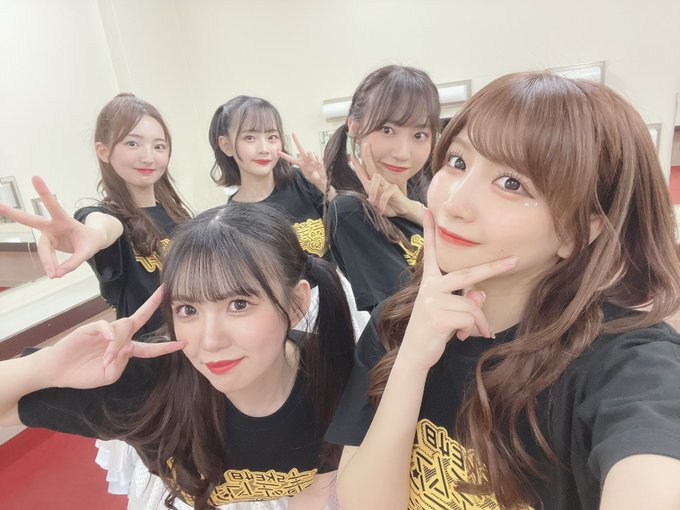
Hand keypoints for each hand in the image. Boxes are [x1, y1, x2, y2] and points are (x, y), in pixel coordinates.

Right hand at [0, 176, 110, 277]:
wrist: (93, 241)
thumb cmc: (91, 241)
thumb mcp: (88, 250)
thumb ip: (74, 262)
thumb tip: (57, 274)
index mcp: (64, 220)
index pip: (53, 205)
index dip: (44, 193)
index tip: (35, 177)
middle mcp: (52, 226)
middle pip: (31, 220)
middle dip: (13, 213)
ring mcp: (48, 235)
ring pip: (43, 250)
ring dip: (48, 262)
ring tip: (53, 275)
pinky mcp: (48, 245)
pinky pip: (47, 258)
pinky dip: (51, 266)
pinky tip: (55, 273)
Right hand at [44, 287, 183, 388]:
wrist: (58, 371)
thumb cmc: (84, 373)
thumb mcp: (108, 376)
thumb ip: (120, 365)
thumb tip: (128, 348)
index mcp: (126, 350)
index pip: (150, 347)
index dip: (166, 346)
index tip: (184, 343)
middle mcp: (119, 337)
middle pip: (139, 319)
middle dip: (152, 304)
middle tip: (164, 291)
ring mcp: (105, 331)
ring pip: (123, 326)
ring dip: (118, 342)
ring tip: (106, 358)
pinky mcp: (90, 329)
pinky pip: (105, 326)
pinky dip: (109, 333)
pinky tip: (108, 339)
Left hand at [278, 133, 327, 192]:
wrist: (321, 178)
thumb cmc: (314, 177)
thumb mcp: (308, 175)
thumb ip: (308, 168)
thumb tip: (311, 161)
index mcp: (300, 163)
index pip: (291, 159)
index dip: (285, 156)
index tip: (278, 152)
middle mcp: (305, 158)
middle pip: (300, 147)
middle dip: (296, 140)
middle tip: (293, 133)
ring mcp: (311, 157)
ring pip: (310, 153)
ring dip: (313, 159)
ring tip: (315, 166)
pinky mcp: (317, 156)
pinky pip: (317, 156)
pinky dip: (318, 161)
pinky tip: (319, 165)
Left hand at [350, 143, 422, 222]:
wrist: (403, 210)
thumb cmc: (389, 205)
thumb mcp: (377, 203)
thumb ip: (372, 199)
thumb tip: (368, 199)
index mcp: (374, 184)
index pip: (364, 172)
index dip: (357, 164)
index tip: (351, 155)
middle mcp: (380, 181)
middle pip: (372, 167)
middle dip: (367, 156)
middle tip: (365, 144)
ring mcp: (387, 184)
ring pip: (376, 178)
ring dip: (373, 190)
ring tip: (372, 202)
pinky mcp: (394, 189)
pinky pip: (385, 194)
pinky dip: (381, 202)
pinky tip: (380, 209)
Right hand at [396, 210, 517, 370]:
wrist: (414, 355)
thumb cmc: (433, 331)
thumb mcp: (450, 313)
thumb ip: (465, 300)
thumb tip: (480, 295)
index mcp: (429, 283)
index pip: (430, 254)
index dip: (429, 233)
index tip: (429, 211)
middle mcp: (429, 288)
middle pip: (466, 273)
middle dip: (493, 267)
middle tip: (514, 260)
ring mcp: (432, 301)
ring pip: (473, 304)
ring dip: (481, 321)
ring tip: (477, 333)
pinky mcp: (438, 316)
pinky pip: (471, 318)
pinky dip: (476, 329)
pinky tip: (466, 337)